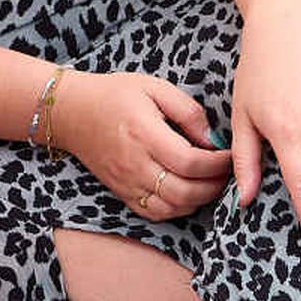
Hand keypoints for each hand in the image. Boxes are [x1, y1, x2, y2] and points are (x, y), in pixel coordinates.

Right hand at [46, 69, 232, 226]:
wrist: (71, 112)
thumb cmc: (114, 94)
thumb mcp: (154, 87)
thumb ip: (187, 111)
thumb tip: (212, 139)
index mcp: (144, 133)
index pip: (189, 162)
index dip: (217, 164)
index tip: (230, 155)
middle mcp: (135, 163)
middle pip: (183, 191)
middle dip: (214, 187)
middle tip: (228, 174)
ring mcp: (127, 182)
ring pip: (171, 208)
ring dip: (198, 201)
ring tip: (212, 183)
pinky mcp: (122, 192)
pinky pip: (155, 213)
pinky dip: (177, 209)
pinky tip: (188, 194)